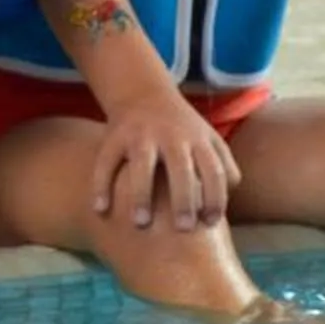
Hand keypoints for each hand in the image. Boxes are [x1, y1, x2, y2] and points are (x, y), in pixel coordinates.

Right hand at [88, 91, 239, 231]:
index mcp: (199, 140)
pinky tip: (100, 209)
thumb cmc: (182, 129)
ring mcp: (141, 135)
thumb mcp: (209, 140)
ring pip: (142, 164)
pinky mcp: (115, 136)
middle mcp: (172, 137)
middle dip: (184, 199)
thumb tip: (221, 209)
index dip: (216, 198)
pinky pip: (106, 162)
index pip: (214, 171)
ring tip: (140, 224)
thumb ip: (224, 169)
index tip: (210, 223)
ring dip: (141, 194)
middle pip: (181, 169)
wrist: (143, 93)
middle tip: (184, 229)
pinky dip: (101, 185)